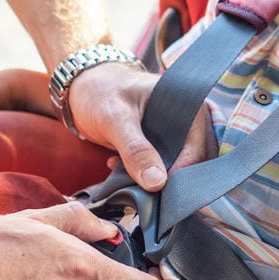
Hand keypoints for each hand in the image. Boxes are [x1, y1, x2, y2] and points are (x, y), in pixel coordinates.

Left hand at [66, 62, 215, 190]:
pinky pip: (163, 165)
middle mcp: (187, 118)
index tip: (161, 191)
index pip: (197, 147)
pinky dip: (145, 173)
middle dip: (169, 178)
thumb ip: (136, 149)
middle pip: (193, 159)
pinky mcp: (161, 143)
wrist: (81, 89)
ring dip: (156, 177)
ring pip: (178, 165)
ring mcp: (175, 131)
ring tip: (127, 177)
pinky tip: (120, 169)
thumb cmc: (100, 93)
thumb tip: (157, 183)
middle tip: (144, 191)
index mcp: (186, 103)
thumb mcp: (115, 119)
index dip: (182, 172)